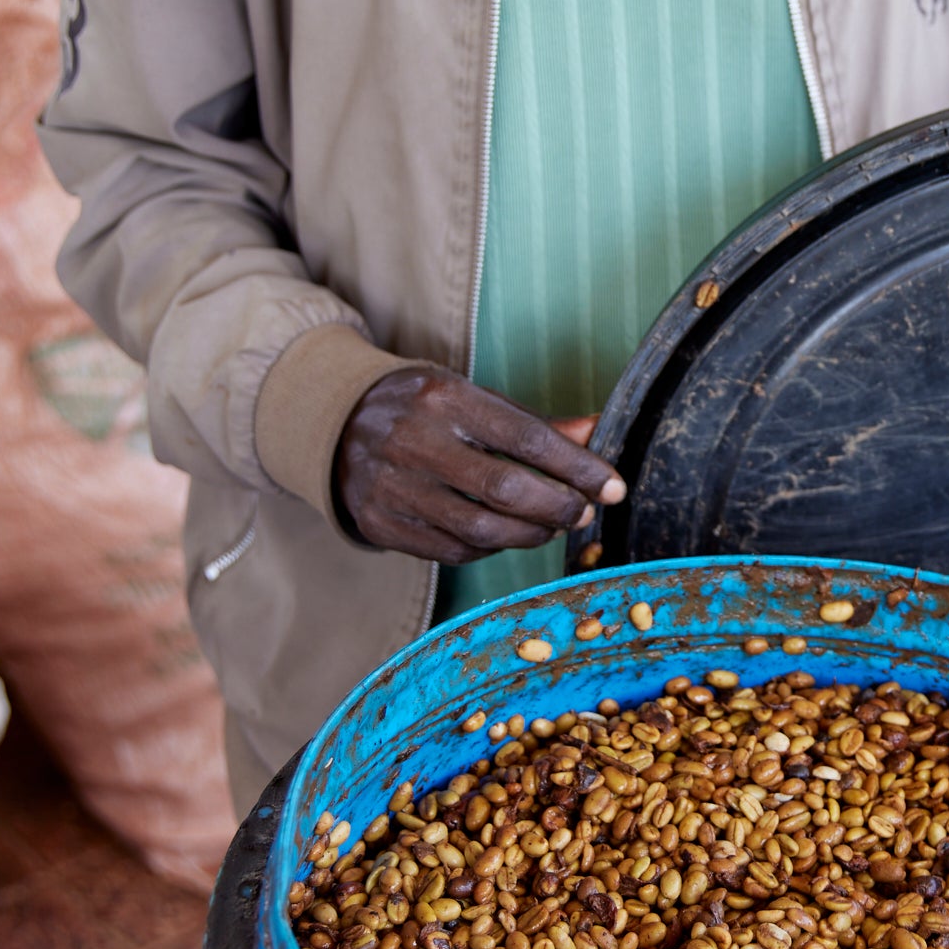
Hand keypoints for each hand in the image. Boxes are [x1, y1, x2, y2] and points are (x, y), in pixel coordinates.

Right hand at [333, 365, 624, 562]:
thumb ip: (534, 422)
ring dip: (530, 534)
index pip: (525, 437)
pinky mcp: (382, 524)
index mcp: (443, 398)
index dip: (577, 467)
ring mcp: (393, 487)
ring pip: (480, 530)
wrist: (335, 425)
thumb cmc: (423, 410)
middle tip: (584, 512)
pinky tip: (508, 535)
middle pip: (505, 489)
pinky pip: (453, 551)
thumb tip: (596, 431)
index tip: (612, 486)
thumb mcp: (473, 399)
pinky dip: (491, 549)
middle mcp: (414, 441)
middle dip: (558, 507)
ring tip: (552, 525)